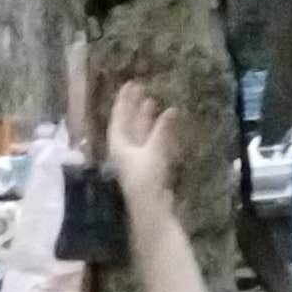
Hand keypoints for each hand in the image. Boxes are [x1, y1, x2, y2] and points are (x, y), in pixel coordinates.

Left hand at [105, 80, 179, 203]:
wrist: (151, 207)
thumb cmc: (146, 178)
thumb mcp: (154, 150)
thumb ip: (162, 130)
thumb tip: (172, 110)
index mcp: (119, 143)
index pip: (119, 116)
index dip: (125, 100)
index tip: (130, 84)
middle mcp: (124, 148)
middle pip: (128, 123)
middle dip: (134, 106)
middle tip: (142, 89)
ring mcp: (136, 157)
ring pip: (139, 132)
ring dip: (145, 118)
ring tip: (152, 101)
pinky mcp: (148, 165)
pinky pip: (150, 142)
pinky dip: (156, 131)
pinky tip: (164, 123)